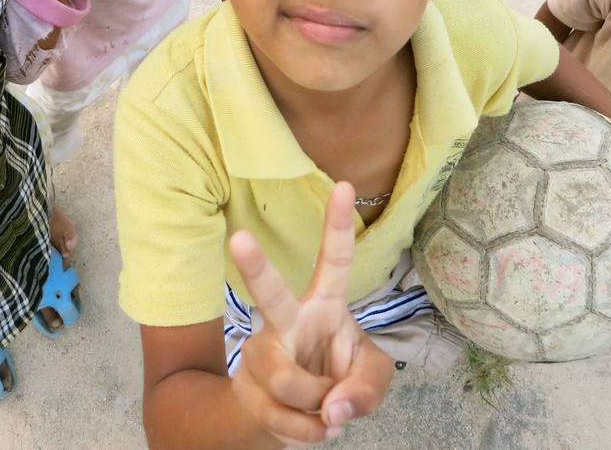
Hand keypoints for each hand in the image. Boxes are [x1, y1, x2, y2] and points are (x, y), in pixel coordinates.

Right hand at [229, 182, 393, 444]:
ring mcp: (261, 351)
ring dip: (316, 406)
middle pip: (270, 294)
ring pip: (286, 380)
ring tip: (323, 407)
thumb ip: (367, 389)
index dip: (338, 225)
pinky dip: (307, 432)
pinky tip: (311, 424)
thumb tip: (332, 410)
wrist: (296, 420)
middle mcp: (288, 320)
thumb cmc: (338, 381)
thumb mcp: (371, 381)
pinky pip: (280, 416)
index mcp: (325, 305)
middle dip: (254, 266)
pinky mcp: (246, 386)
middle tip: (239, 237)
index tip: (344, 185)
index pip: (333, 261)